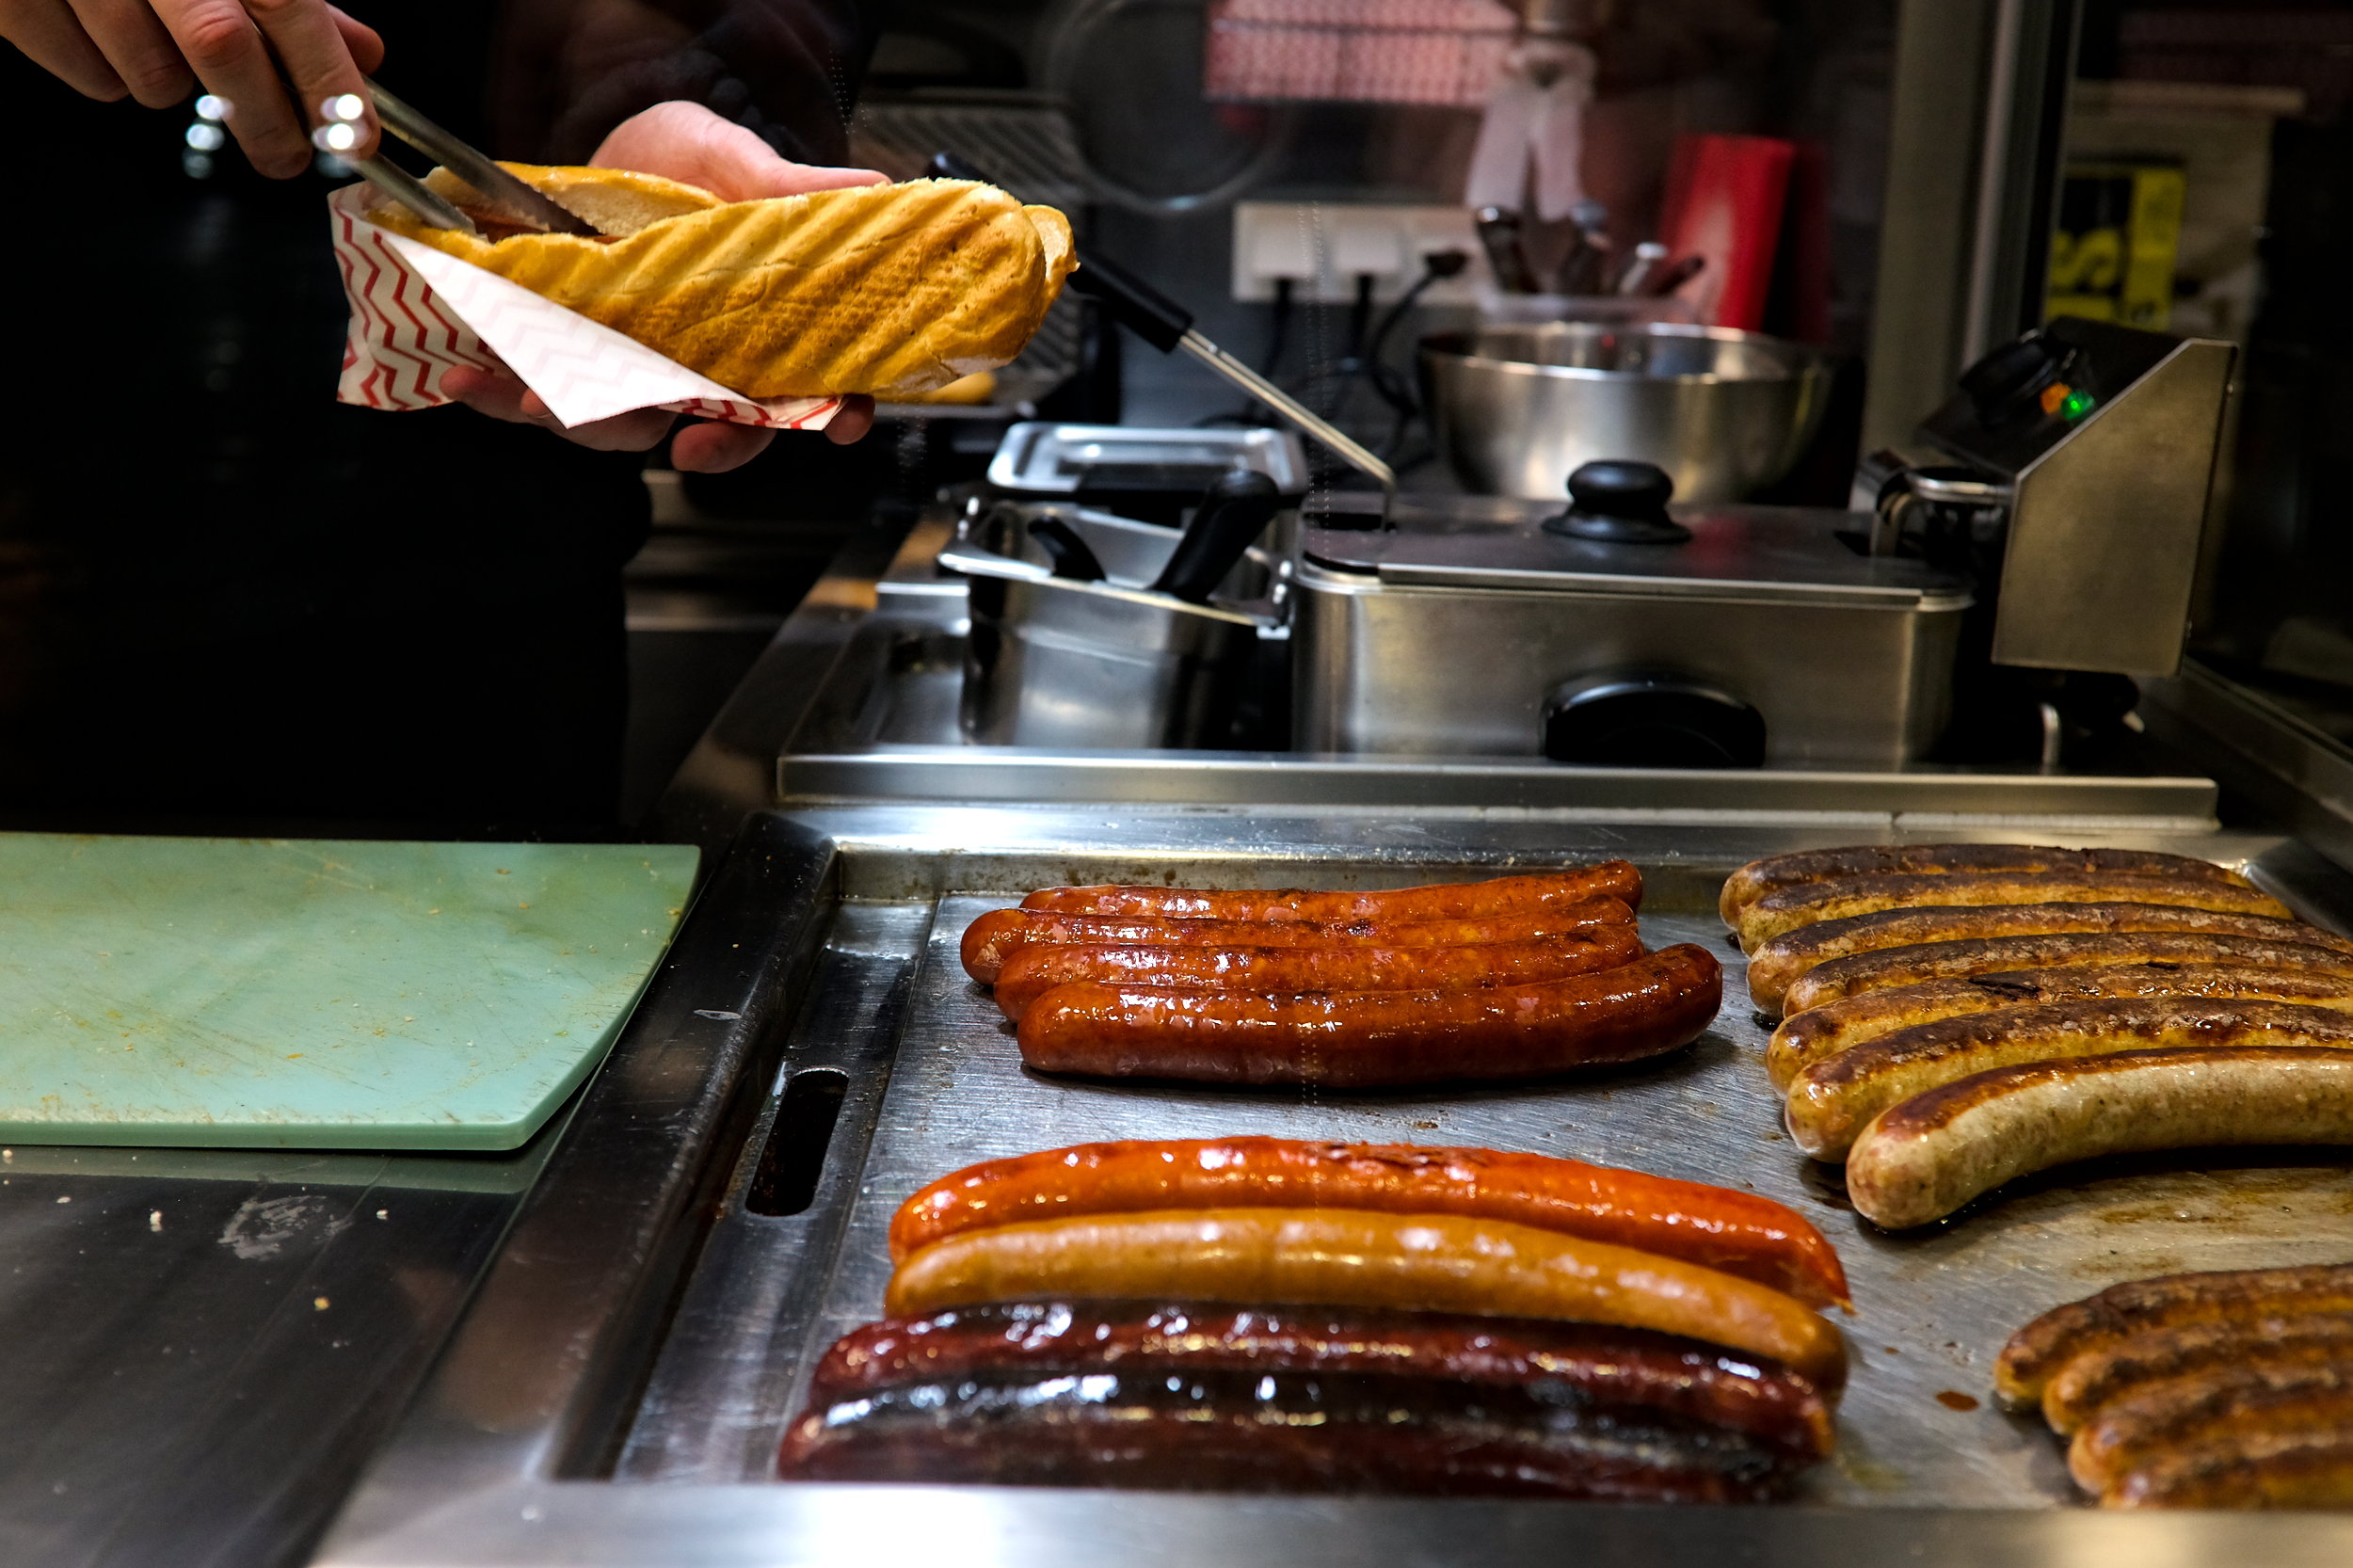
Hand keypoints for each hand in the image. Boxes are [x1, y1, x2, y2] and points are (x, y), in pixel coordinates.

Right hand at [1, 0, 382, 175]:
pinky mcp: (20, 4)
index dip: (326, 78)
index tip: (355, 135)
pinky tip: (104, 32)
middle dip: (265, 119)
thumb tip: (361, 50)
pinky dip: (109, 73)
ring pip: (152, 78)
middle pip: (221, 46)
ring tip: (157, 42)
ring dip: (171, 82)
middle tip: (282, 154)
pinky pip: (91, 77)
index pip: (285, 6)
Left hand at [439, 100, 886, 472]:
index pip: (814, 391)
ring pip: (620, 423)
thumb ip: (796, 190)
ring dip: (578, 421)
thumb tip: (869, 195)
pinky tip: (465, 377)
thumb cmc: (697, 163)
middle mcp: (703, 367)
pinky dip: (497, 390)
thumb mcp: (745, 166)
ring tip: (534, 400)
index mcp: (763, 336)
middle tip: (686, 442)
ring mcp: (633, 367)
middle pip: (715, 426)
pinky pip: (536, 388)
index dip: (834, 413)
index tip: (842, 421)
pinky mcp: (566, 353)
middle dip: (701, 442)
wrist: (618, 137)